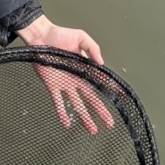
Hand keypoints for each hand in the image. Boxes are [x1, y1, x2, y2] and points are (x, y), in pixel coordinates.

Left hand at [16, 14, 113, 132]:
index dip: (112, 90)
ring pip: (77, 104)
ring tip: (93, 130)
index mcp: (85, 69)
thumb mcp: (81, 37)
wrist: (41, 36)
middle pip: (92, 98)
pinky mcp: (52, 85)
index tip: (123, 99)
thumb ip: (93, 48)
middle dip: (101, 111)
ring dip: (85, 117)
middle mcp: (77, 79)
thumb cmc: (60, 34)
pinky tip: (67, 123)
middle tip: (110, 123)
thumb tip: (102, 63)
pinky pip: (58, 102)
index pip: (101, 82)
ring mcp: (65, 84)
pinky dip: (62, 112)